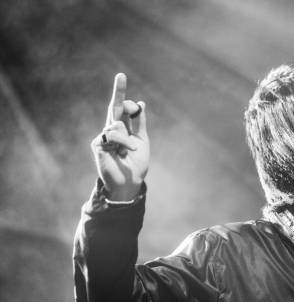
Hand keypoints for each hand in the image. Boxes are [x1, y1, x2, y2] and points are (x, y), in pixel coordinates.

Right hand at [91, 73, 149, 200]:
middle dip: (119, 90)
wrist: (130, 182)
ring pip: (117, 123)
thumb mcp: (142, 140)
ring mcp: (103, 136)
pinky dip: (123, 142)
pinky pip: (112, 134)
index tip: (136, 100)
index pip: (123, 109)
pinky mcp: (98, 144)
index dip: (128, 100)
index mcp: (123, 128)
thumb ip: (140, 122)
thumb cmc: (136, 163)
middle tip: (121, 75)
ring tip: (131, 150)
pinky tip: (126, 151)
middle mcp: (112, 129)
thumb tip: (141, 103)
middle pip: (114, 106)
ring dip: (128, 137)